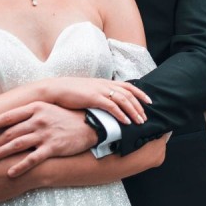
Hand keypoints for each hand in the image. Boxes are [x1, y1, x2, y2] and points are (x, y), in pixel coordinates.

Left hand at [0, 103, 94, 175]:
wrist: (88, 125)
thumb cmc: (64, 118)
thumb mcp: (46, 109)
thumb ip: (29, 113)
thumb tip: (9, 119)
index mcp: (35, 108)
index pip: (9, 116)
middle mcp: (38, 119)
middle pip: (10, 133)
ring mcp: (45, 134)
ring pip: (17, 145)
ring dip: (1, 153)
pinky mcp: (52, 147)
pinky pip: (32, 159)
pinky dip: (20, 166)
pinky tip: (10, 172)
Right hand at [25, 77, 149, 125]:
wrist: (56, 89)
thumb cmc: (70, 92)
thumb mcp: (88, 91)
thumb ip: (99, 95)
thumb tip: (107, 104)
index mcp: (104, 82)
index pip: (128, 86)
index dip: (140, 93)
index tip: (149, 101)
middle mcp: (105, 85)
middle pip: (129, 93)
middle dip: (139, 106)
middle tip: (146, 116)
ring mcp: (100, 90)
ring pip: (123, 100)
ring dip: (133, 111)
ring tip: (140, 121)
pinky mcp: (94, 98)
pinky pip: (112, 106)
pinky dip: (121, 114)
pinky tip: (126, 122)